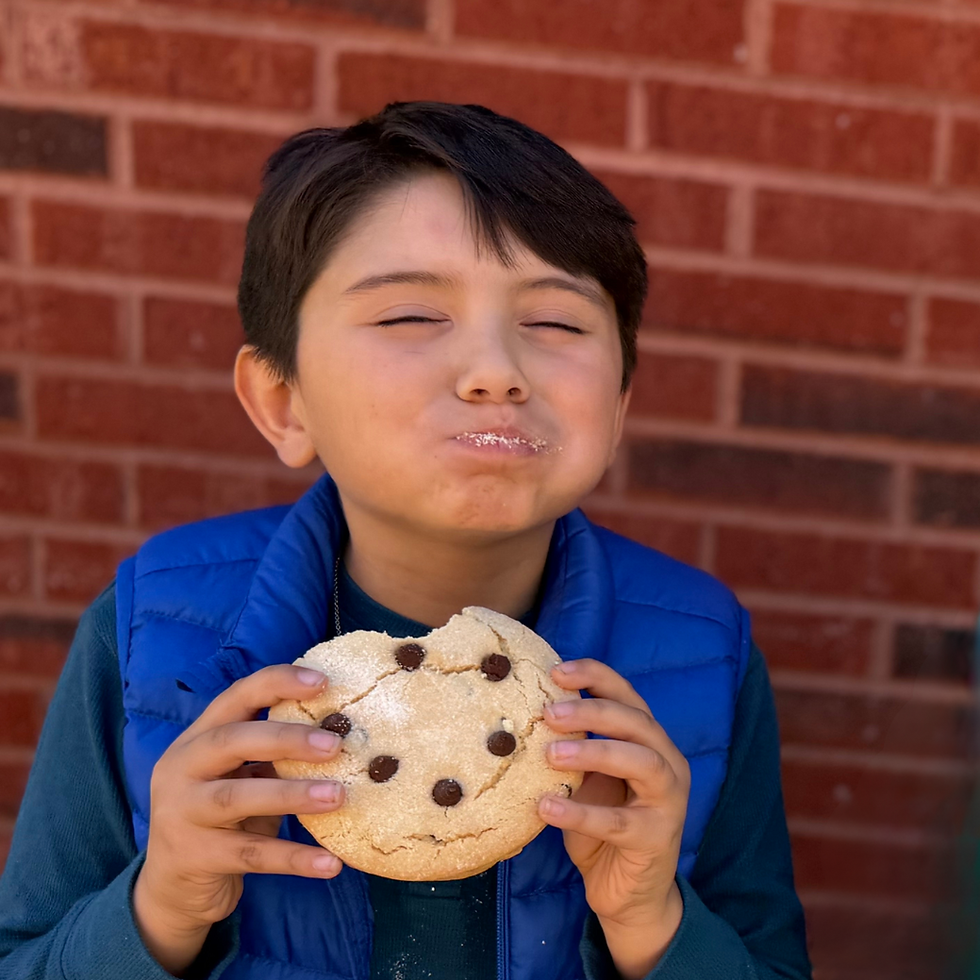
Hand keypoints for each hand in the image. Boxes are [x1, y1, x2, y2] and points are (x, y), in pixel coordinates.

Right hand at [133, 664, 345, 975]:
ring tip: (338, 796)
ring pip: (236, 797)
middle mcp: (181, 769)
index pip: (235, 697)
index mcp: (197, 738)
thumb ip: (272, 756)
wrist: (172, 889)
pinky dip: (293, 858)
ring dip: (292, 795)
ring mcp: (182, 814)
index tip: (321, 682)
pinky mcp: (195, 858)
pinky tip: (330, 864)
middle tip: (335, 745)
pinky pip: (251, 855)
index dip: (277, 684)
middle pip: (231, 741)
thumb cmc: (221, 819)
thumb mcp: (240, 778)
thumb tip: (339, 734)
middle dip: (286, 738)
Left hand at [538, 659, 689, 978]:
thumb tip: (526, 715)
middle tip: (550, 712)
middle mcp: (668, 763)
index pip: (629, 696)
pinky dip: (580, 812)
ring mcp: (669, 802)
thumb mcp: (588, 779)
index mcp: (650, 741)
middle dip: (593, 711)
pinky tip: (546, 806)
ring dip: (594, 752)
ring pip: (641, 763)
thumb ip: (574, 748)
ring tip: (550, 753)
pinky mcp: (657, 839)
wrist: (629, 894)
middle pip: (637, 722)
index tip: (556, 670)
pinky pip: (619, 822)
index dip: (596, 677)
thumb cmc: (604, 825)